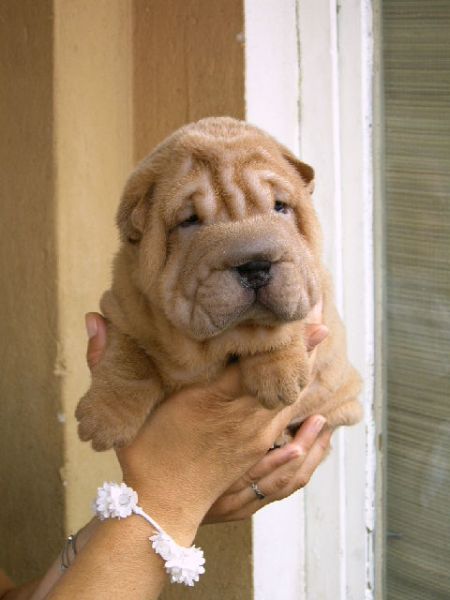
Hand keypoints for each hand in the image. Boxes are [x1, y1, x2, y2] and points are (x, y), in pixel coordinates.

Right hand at [84, 301, 329, 528]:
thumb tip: (93, 317)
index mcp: (210, 399)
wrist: (162, 505)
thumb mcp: (126, 406)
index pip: (250, 360)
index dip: (276, 337)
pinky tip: (318, 395)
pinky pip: (288, 425)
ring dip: (305, 370)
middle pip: (279, 375)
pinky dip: (304, 407)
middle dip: (301, 347)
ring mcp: (253, 436)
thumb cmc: (145, 454)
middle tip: (322, 318)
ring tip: (321, 343)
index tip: (295, 314)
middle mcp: (239, 416)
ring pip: (288, 397)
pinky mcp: (257, 452)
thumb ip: (107, 361)